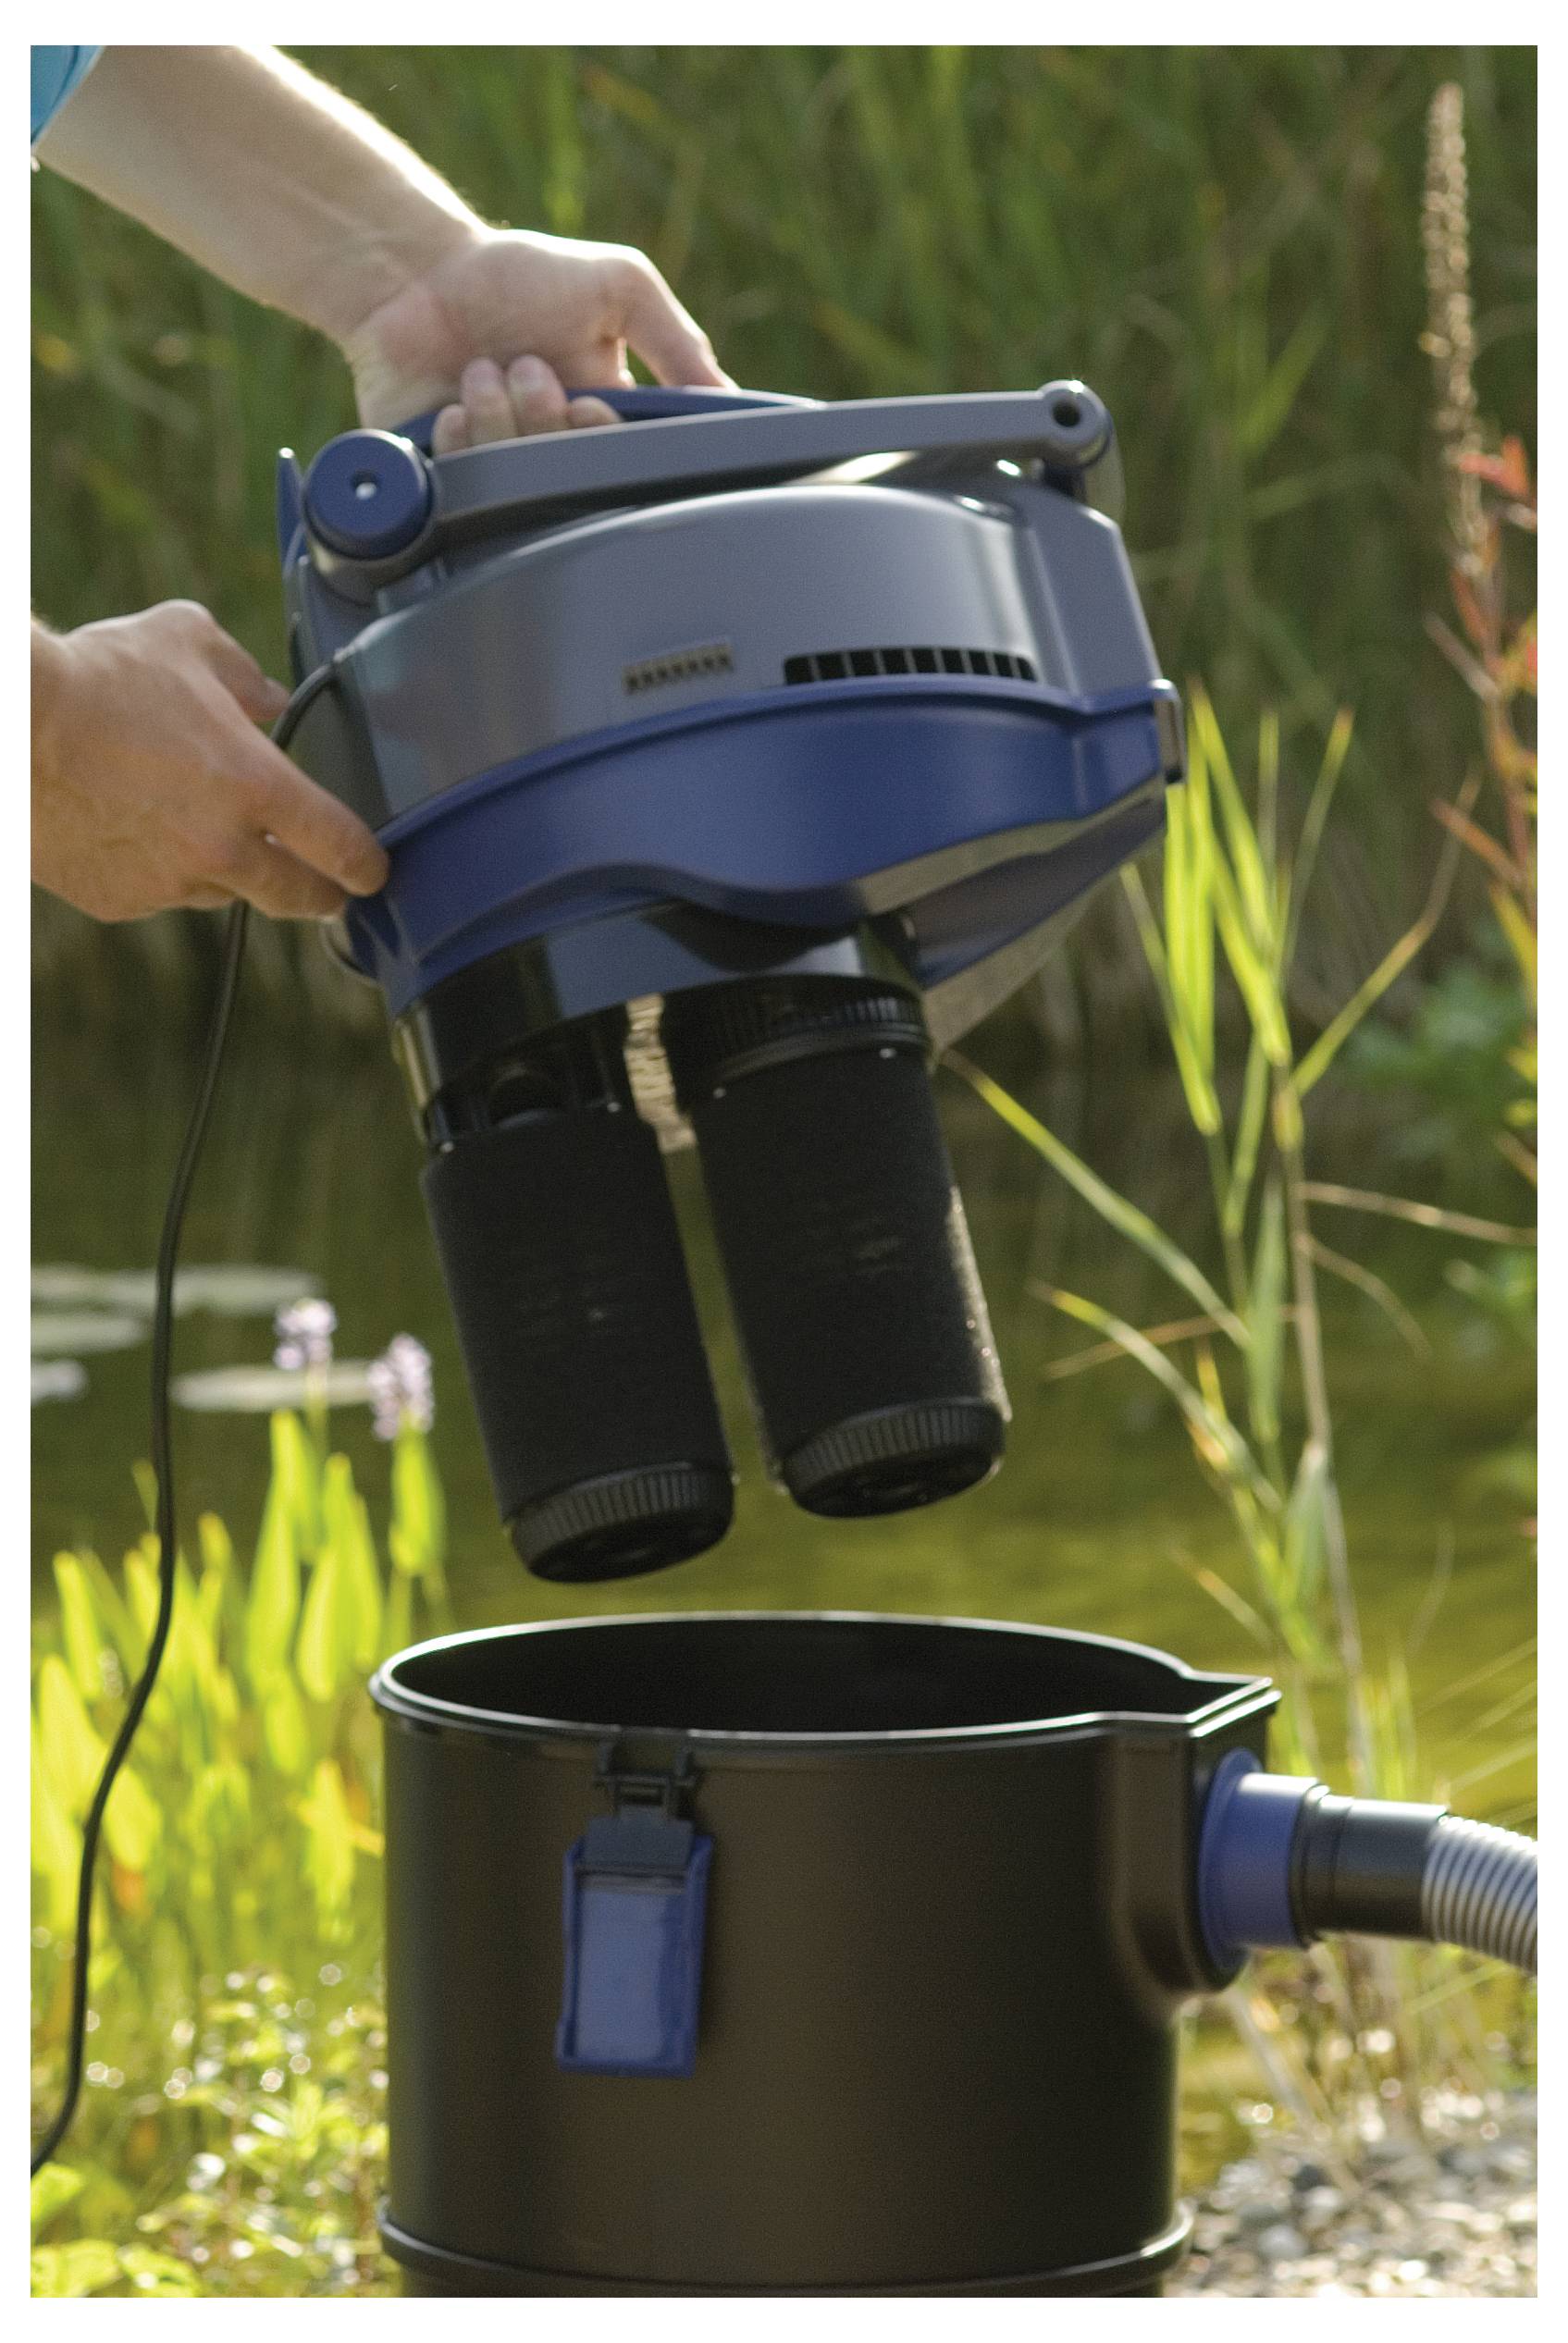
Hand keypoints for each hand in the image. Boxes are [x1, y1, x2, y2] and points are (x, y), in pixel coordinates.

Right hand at [31, 602, 388, 922]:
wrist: (10, 732)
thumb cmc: (95, 678)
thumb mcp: (184, 641)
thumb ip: (242, 673)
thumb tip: (269, 699)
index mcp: (256, 785)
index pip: (341, 844)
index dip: (368, 864)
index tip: (374, 871)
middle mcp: (222, 847)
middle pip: (300, 898)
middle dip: (322, 896)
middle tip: (329, 892)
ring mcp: (171, 881)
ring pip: (225, 892)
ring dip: (230, 872)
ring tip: (204, 830)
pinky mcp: (123, 901)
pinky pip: (161, 893)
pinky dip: (162, 870)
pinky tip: (139, 831)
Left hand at [340, 225, 731, 446]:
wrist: (416, 275)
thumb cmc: (520, 276)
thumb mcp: (620, 286)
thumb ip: (677, 341)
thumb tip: (730, 403)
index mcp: (604, 422)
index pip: (627, 463)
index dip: (603, 439)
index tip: (585, 400)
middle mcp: (557, 455)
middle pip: (570, 477)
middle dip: (545, 417)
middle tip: (525, 364)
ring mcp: (502, 472)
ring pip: (515, 481)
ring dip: (498, 415)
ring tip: (480, 368)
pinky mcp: (447, 482)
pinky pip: (464, 487)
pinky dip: (459, 439)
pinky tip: (450, 404)